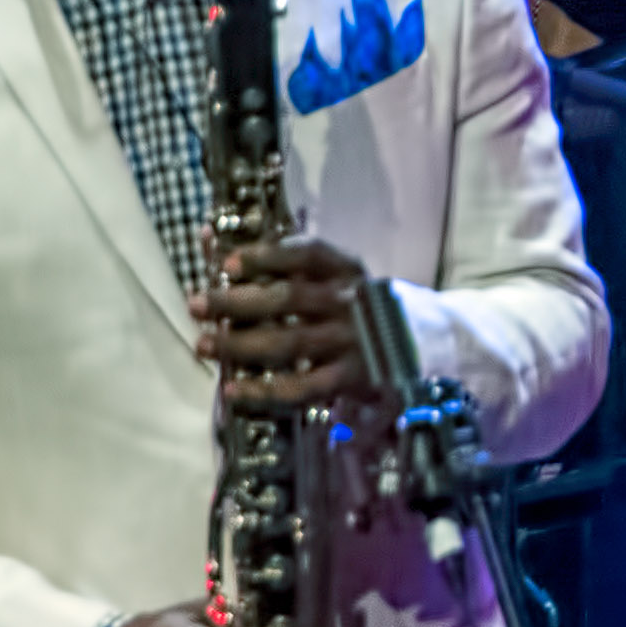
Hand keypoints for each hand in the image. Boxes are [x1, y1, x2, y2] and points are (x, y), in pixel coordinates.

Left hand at [193, 234, 393, 415]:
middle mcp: (349, 303)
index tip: (228, 263)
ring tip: (204, 345)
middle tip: (197, 305)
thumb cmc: (362, 305)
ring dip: (241, 344)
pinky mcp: (352, 378)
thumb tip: (209, 236)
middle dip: (237, 301)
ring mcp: (351, 342)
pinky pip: (303, 386)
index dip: (266, 257)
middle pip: (288, 298)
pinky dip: (265, 390)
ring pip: (289, 342)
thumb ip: (278, 260)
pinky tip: (234, 389)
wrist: (427, 341)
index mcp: (346, 271)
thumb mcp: (335, 275)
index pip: (306, 255)